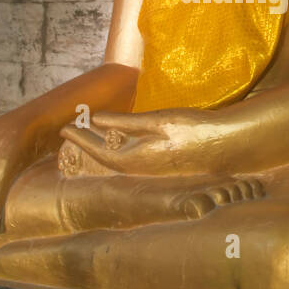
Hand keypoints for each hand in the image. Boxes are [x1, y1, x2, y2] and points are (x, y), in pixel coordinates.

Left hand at [60, 109, 217, 176]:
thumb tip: (95, 119)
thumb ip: (125, 123)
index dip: (79, 139)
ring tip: (86, 132)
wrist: (224, 145)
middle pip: (104, 157)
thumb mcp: (156, 121)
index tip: (63, 128)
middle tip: (68, 129)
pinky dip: (116, 148)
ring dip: (100, 145)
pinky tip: (117, 138)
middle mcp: (140, 169)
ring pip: (117, 159)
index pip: (98, 151)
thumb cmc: (192, 129)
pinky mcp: (161, 165)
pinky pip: (130, 158)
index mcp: (135, 159)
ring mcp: (151, 169)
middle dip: (85, 143)